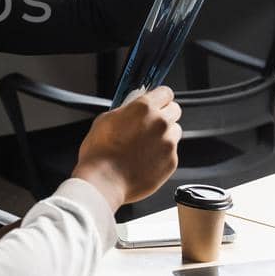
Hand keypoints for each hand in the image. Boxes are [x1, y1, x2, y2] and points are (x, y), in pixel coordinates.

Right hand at [71, 86, 181, 211]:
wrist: (103, 183)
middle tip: (149, 125)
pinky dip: (161, 155)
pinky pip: (171, 152)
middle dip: (164, 115)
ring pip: (175, 132)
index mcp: (144, 108)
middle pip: (175, 110)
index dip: (159, 97)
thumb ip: (126, 111)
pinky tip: (144, 160)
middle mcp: (160, 123)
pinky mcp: (171, 162)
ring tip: (144, 146)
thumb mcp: (105, 120)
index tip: (156, 102)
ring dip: (164, 135)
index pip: (165, 92)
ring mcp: (168, 143)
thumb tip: (131, 110)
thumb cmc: (99, 154)